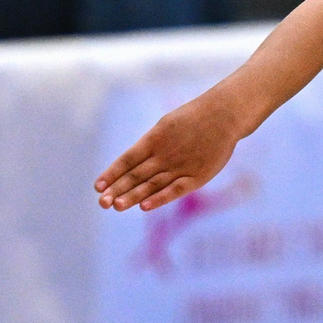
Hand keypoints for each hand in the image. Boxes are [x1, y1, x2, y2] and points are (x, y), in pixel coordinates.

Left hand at [94, 92, 244, 211]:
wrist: (225, 115)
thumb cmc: (194, 118)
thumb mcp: (167, 125)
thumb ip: (152, 145)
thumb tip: (133, 162)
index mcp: (154, 139)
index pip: (127, 159)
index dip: (112, 173)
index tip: (97, 187)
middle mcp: (164, 154)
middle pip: (136, 175)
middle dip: (117, 189)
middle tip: (102, 203)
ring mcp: (180, 166)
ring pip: (151, 184)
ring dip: (133, 196)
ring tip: (116, 207)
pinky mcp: (197, 177)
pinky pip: (175, 190)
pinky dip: (159, 198)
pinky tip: (144, 207)